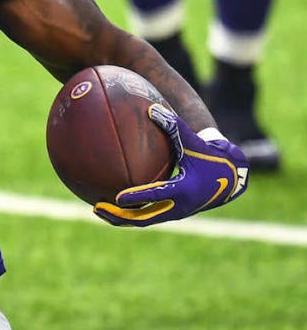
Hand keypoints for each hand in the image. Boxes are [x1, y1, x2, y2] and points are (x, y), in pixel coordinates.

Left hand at [94, 105, 248, 226]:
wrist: (231, 178)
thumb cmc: (209, 156)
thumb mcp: (193, 142)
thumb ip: (174, 125)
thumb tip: (152, 108)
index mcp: (183, 190)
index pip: (155, 195)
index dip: (136, 197)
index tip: (117, 197)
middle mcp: (178, 207)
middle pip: (144, 218)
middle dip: (119, 215)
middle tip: (97, 207)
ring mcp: (175, 213)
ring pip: (143, 221)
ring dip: (121, 218)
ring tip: (97, 210)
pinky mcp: (172, 214)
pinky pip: (147, 216)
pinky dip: (130, 213)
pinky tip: (112, 205)